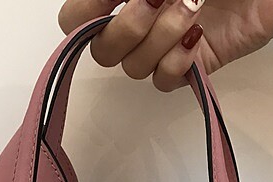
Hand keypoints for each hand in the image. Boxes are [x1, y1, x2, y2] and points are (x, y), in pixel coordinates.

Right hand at [58, 0, 272, 90]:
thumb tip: (122, 1)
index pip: (74, 19)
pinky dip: (178, 63)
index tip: (115, 0)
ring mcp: (159, 47)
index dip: (84, 15)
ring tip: (195, 11)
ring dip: (162, 38)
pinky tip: (198, 39)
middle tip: (159, 0)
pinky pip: (162, 81)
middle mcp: (135, 24)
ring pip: (132, 67)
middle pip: (100, 50)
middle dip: (128, 27)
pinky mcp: (185, 67)